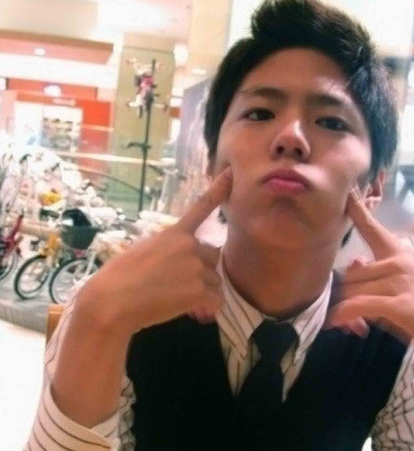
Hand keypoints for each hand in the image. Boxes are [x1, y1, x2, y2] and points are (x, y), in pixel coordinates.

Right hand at [76, 168, 232, 336]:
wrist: (112, 300)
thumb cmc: (118, 276)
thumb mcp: (143, 251)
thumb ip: (168, 250)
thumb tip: (183, 264)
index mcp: (174, 233)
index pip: (201, 207)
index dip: (218, 189)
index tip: (231, 173)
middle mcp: (189, 246)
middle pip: (212, 256)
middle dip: (202, 270)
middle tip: (181, 285)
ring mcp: (196, 267)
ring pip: (214, 279)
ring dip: (203, 291)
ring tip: (179, 300)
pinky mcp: (199, 290)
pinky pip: (216, 299)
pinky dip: (207, 308)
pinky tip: (192, 311)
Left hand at [327, 188, 413, 342]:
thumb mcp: (398, 284)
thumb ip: (374, 272)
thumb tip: (354, 263)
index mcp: (399, 252)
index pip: (371, 227)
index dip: (356, 208)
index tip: (347, 190)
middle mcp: (400, 261)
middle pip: (350, 272)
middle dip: (340, 293)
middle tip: (333, 308)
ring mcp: (402, 281)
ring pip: (351, 289)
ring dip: (340, 307)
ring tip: (337, 320)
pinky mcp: (402, 305)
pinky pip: (358, 306)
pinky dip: (343, 315)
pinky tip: (336, 322)